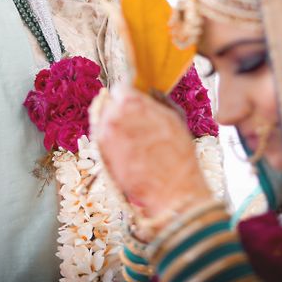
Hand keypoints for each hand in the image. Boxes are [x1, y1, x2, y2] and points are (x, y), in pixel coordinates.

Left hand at [94, 84, 211, 222]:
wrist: (173, 192)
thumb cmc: (179, 155)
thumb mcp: (175, 117)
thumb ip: (157, 100)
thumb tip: (148, 91)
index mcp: (130, 102)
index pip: (120, 89)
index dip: (129, 95)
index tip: (134, 101)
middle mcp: (112, 117)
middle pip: (109, 106)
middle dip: (120, 111)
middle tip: (134, 121)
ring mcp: (104, 138)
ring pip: (104, 124)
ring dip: (115, 128)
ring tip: (134, 138)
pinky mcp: (102, 157)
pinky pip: (104, 143)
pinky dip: (113, 144)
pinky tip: (129, 151)